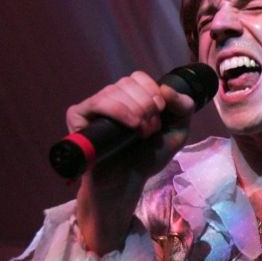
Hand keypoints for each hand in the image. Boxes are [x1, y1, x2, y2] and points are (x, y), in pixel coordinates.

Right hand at [66, 71, 195, 183]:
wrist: (127, 182)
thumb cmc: (147, 158)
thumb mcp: (177, 131)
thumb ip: (183, 106)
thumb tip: (166, 87)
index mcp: (129, 97)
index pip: (137, 77)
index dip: (151, 91)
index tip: (160, 111)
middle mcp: (109, 98)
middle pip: (127, 83)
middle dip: (146, 105)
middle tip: (150, 129)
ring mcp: (92, 107)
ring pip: (113, 91)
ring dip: (135, 111)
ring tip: (141, 133)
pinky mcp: (78, 117)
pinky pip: (97, 103)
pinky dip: (117, 111)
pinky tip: (131, 126)